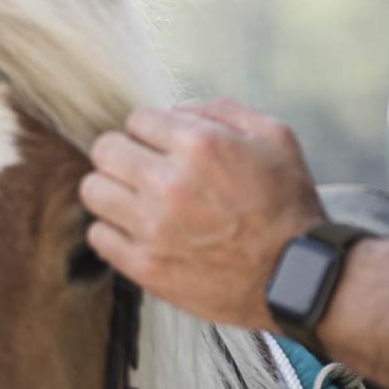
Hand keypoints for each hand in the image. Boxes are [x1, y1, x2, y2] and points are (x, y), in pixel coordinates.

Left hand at [79, 99, 324, 330]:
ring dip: (111, 191)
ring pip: (93, 191)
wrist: (296, 277)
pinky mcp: (145, 266)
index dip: (150, 131)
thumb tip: (175, 111)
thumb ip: (221, 111)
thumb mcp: (274, 137)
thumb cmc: (287, 206)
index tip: (162, 147)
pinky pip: (97, 235)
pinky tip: (136, 230)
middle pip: (104, 151)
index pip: (135, 120)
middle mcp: (169, 184)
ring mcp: (153, 228)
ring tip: (135, 200)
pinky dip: (112, 230)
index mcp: (199, 145)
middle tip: (142, 169)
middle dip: (122, 154)